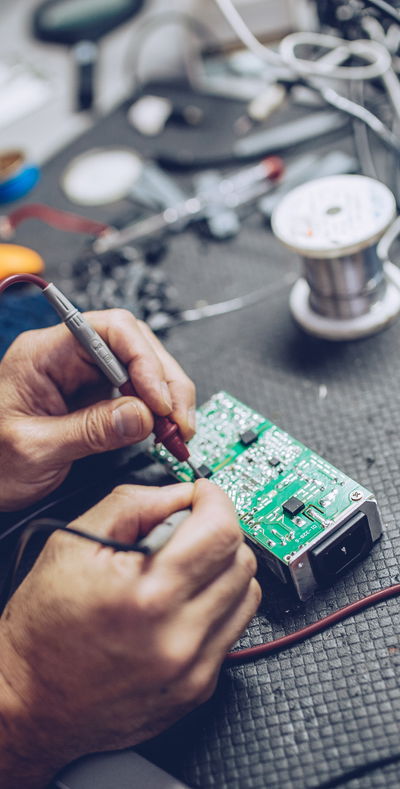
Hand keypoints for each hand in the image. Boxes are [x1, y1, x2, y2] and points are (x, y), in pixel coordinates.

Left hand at [0, 309, 195, 509]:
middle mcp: (67, 356)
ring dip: (167, 397)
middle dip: (165, 381)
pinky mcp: (94, 397)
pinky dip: (157, 411)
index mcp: (43, 353)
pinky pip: (136, 393)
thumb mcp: (35, 449)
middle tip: (179, 420)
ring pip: (142, 367)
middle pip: (135, 345)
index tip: (160, 400)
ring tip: (178, 430)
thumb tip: (143, 416)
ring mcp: (83, 375)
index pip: (109, 330)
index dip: (144, 359)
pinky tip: (164, 429)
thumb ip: (90, 431)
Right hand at [0, 480, 260, 788]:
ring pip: (247, 594)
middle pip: (242, 560)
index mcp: (148, 594)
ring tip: (184, 569)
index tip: (202, 496)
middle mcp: (178, 636)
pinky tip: (182, 604)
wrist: (29, 704)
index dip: (215, 500)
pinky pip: (233, 629)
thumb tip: (181, 494)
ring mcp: (193, 668)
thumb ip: (133, 504)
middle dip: (219, 532)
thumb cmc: (41, 631)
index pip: (222, 531)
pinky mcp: (198, 688)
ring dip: (223, 569)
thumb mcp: (73, 544)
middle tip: (187, 532)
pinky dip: (216, 606)